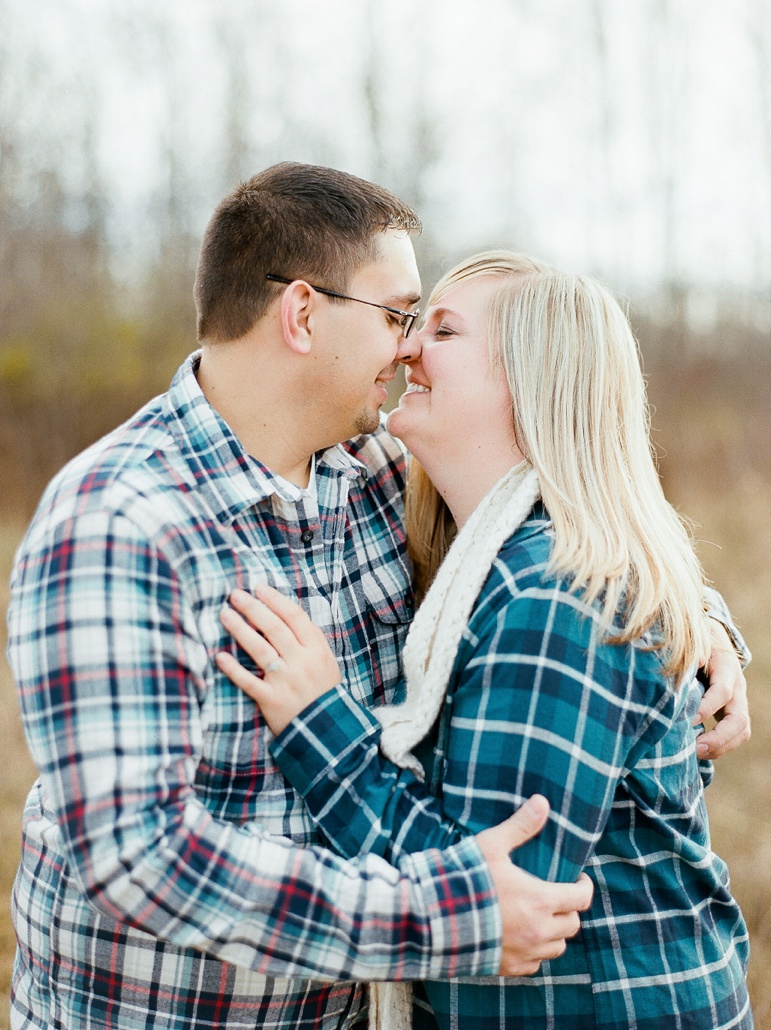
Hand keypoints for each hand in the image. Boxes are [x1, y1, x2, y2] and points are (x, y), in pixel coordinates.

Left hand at [217, 585, 341, 734]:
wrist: (327, 731)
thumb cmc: (324, 692)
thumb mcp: (326, 662)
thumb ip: (310, 640)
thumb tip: (286, 613)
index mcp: (317, 650)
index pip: (294, 617)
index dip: (275, 600)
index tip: (259, 587)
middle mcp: (301, 662)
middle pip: (274, 628)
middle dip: (253, 608)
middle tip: (235, 594)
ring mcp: (285, 681)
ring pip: (260, 649)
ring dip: (240, 630)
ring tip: (224, 614)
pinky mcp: (271, 700)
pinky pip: (249, 682)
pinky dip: (234, 670)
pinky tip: (220, 657)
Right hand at [475, 796, 593, 976]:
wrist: (433, 919)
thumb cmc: (464, 879)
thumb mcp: (492, 846)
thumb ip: (520, 826)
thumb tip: (542, 801)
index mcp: (540, 900)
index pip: (581, 899)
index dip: (584, 887)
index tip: (578, 879)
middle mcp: (538, 931)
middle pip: (572, 924)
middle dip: (569, 908)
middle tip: (558, 895)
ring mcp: (524, 953)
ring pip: (557, 947)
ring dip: (555, 932)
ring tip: (542, 916)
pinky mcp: (509, 968)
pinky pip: (535, 964)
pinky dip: (535, 951)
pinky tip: (522, 937)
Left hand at [695, 619, 750, 758]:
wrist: (710, 638)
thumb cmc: (694, 640)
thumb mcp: (691, 640)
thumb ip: (690, 652)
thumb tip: (692, 665)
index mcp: (727, 667)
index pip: (723, 691)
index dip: (707, 706)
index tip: (688, 719)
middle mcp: (737, 687)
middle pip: (739, 719)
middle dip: (719, 737)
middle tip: (696, 747)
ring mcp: (738, 701)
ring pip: (741, 731)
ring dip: (720, 747)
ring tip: (695, 753)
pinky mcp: (731, 712)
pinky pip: (734, 735)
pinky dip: (719, 747)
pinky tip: (697, 751)